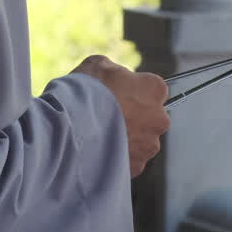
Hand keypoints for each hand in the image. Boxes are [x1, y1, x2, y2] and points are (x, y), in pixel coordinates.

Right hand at [71, 55, 170, 176]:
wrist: (71, 127)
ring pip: (142, 141)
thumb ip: (116, 71)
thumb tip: (115, 78)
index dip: (134, 90)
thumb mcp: (99, 65)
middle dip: (134, 117)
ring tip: (101, 135)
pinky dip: (118, 156)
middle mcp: (160, 118)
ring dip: (127, 138)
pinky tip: (100, 149)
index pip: (152, 88)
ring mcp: (149, 145)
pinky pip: (130, 160)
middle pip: (150, 117)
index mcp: (155, 89)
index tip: (119, 94)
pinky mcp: (137, 166)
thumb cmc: (86, 91)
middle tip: (108, 116)